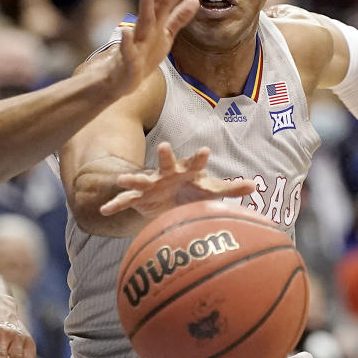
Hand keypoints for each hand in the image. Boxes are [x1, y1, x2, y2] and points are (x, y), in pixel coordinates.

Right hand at [100, 142, 254, 215]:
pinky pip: (126, 202)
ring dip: (132, 179)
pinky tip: (104, 211)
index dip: (199, 158)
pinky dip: (115, 206)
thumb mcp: (210, 191)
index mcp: (186, 171)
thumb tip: (253, 186)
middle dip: (165, 156)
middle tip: (164, 146)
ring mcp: (151, 184)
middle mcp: (167, 173)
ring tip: (121, 180)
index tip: (205, 151)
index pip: (195, 162)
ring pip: (140, 180)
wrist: (168, 197)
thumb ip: (230, 189)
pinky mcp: (139, 197)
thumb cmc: (192, 190)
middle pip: (166, 162)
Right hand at [112, 0, 199, 94]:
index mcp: (158, 22)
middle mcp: (147, 28)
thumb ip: (178, 18)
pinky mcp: (128, 59)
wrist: (119, 80)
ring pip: (143, 21)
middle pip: (160, 4)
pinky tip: (127, 31)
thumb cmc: (144, 56)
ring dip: (146, 3)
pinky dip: (127, 40)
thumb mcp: (166, 36)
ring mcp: (137, 42)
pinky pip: (128, 49)